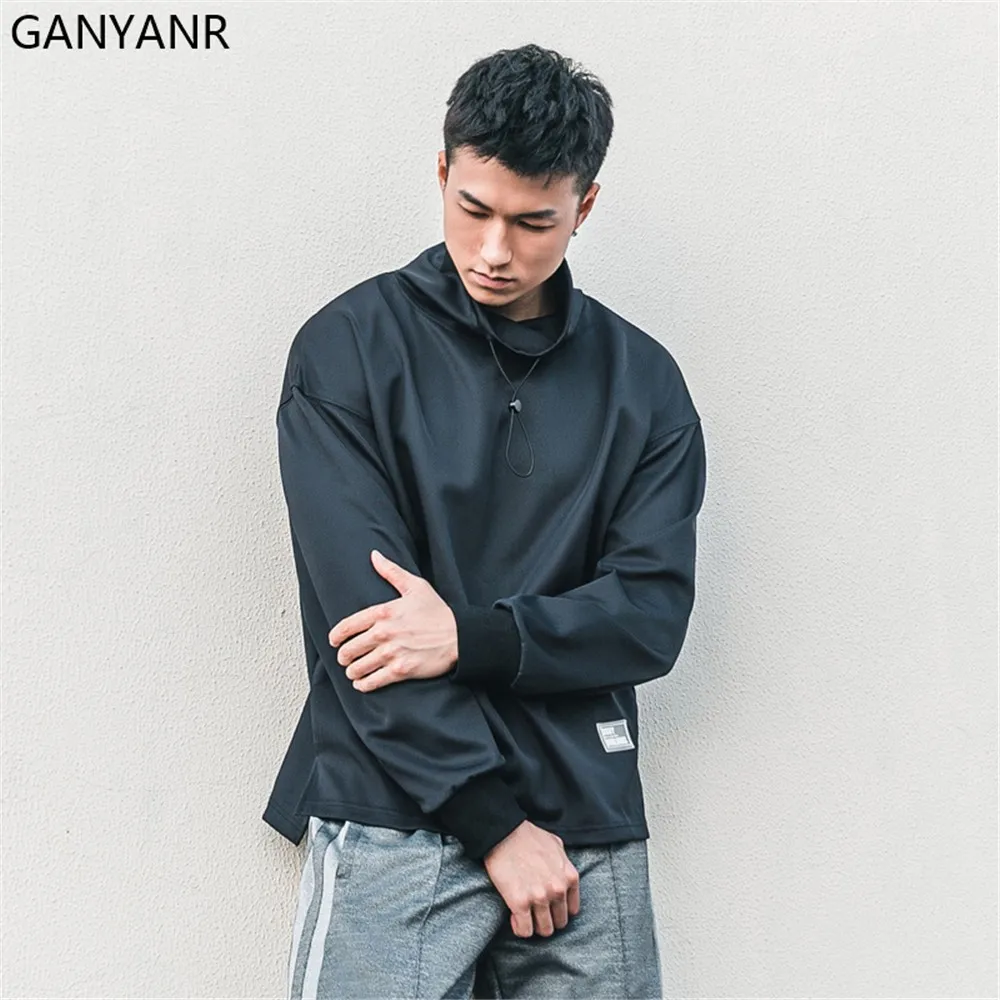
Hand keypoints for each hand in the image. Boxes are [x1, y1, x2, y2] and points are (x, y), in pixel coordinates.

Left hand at [329, 549, 457, 691]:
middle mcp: (384, 633)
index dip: (336, 636)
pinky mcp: (401, 670)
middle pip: (349, 649)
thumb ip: (391, 571)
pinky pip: (373, 681)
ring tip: (353, 672)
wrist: (460, 637)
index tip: (334, 641)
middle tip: (345, 658)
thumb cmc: (438, 612)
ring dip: (352, 671)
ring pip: (358, 667)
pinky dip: (363, 684)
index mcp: (383, 612)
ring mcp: (392, 653)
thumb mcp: (416, 586)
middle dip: (344, 656)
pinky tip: (362, 683)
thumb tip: (374, 556)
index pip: (347, 626)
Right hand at [483, 821, 580, 937]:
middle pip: (559, 923)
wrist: (504, 832)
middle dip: (547, 918)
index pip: (572, 910)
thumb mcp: (556, 845)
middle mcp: (558, 889)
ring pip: (544, 930)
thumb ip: (564, 863)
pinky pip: (525, 931)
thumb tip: (563, 873)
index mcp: (570, 876)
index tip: (548, 906)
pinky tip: (514, 916)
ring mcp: (540, 897)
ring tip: (524, 914)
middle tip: (535, 911)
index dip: (559, 910)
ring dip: (534, 925)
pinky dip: (520, 928)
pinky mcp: (520, 903)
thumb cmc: (528, 836)